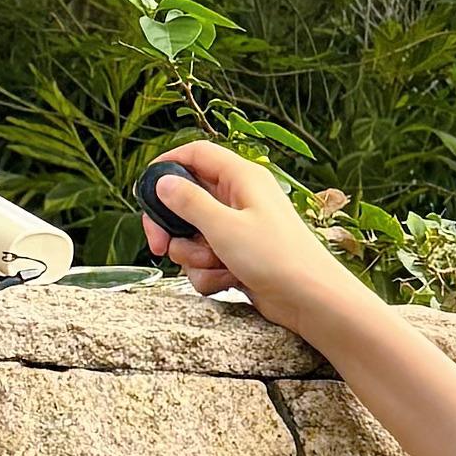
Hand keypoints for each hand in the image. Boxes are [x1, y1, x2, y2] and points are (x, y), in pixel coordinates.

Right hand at [140, 141, 353, 336]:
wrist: (310, 301)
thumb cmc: (277, 259)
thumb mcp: (224, 227)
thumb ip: (188, 203)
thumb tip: (162, 182)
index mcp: (241, 178)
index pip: (195, 154)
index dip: (166, 167)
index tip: (145, 190)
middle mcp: (239, 198)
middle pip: (185, 200)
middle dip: (171, 227)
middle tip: (160, 245)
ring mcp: (238, 228)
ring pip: (192, 236)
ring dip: (193, 256)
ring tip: (216, 265)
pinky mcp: (238, 256)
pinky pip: (205, 260)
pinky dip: (209, 273)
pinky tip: (228, 281)